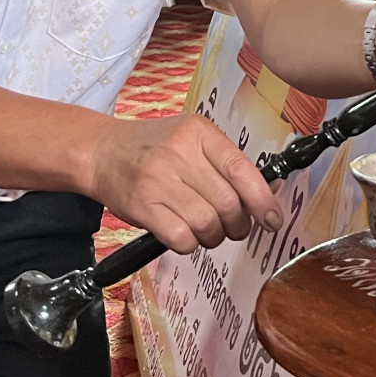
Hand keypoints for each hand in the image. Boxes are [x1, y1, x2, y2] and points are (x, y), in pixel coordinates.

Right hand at [89, 113, 281, 251]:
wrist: (102, 152)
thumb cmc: (153, 148)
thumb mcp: (192, 139)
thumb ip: (227, 163)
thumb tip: (270, 192)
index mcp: (198, 132)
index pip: (241, 169)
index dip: (263, 199)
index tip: (273, 218)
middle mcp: (179, 153)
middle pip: (228, 203)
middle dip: (239, 224)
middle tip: (235, 227)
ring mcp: (158, 180)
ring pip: (207, 224)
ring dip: (214, 237)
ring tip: (208, 231)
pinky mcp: (141, 206)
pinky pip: (181, 238)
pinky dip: (190, 244)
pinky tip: (185, 234)